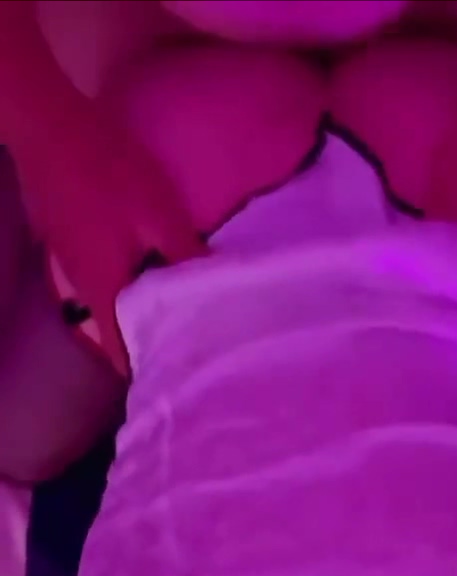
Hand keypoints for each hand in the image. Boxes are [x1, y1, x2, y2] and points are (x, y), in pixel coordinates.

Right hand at [13, 91, 202, 373]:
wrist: (48, 125)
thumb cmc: (109, 172)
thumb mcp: (160, 215)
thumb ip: (186, 256)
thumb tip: (216, 291)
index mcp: (104, 291)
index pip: (121, 353)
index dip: (145, 370)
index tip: (173, 378)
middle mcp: (81, 287)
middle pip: (114, 331)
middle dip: (146, 342)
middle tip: (184, 346)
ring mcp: (69, 263)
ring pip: (107, 303)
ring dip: (135, 312)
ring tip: (172, 313)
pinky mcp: (66, 239)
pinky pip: (99, 275)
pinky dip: (122, 284)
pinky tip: (144, 270)